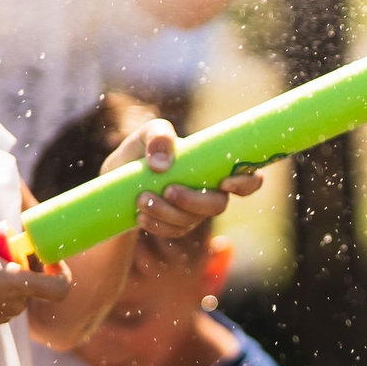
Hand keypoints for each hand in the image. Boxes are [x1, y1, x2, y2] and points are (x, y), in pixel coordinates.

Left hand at [102, 121, 263, 242]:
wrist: (117, 176)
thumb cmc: (142, 150)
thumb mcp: (148, 133)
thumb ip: (159, 137)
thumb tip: (162, 165)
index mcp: (215, 165)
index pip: (249, 177)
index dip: (247, 183)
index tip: (225, 182)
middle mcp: (211, 190)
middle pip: (218, 205)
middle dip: (194, 201)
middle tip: (168, 189)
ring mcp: (195, 211)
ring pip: (192, 220)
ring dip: (166, 212)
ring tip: (141, 199)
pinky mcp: (177, 226)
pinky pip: (174, 232)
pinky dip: (156, 225)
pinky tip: (140, 216)